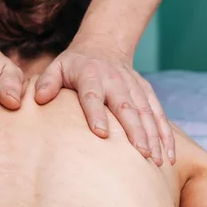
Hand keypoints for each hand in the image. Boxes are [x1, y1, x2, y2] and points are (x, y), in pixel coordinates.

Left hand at [34, 45, 174, 165]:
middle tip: (141, 154)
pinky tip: (168, 157)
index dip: (97, 114)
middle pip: (126, 107)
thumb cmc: (75, 65)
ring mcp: (134, 87)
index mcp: (91, 76)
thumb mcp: (57, 66)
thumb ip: (47, 82)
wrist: (104, 45)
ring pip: (146, 113)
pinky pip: (159, 115)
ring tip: (156, 161)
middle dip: (135, 131)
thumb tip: (39, 98)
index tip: (101, 134)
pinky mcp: (146, 93)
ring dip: (153, 137)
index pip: (93, 96)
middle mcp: (115, 81)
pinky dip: (165, 135)